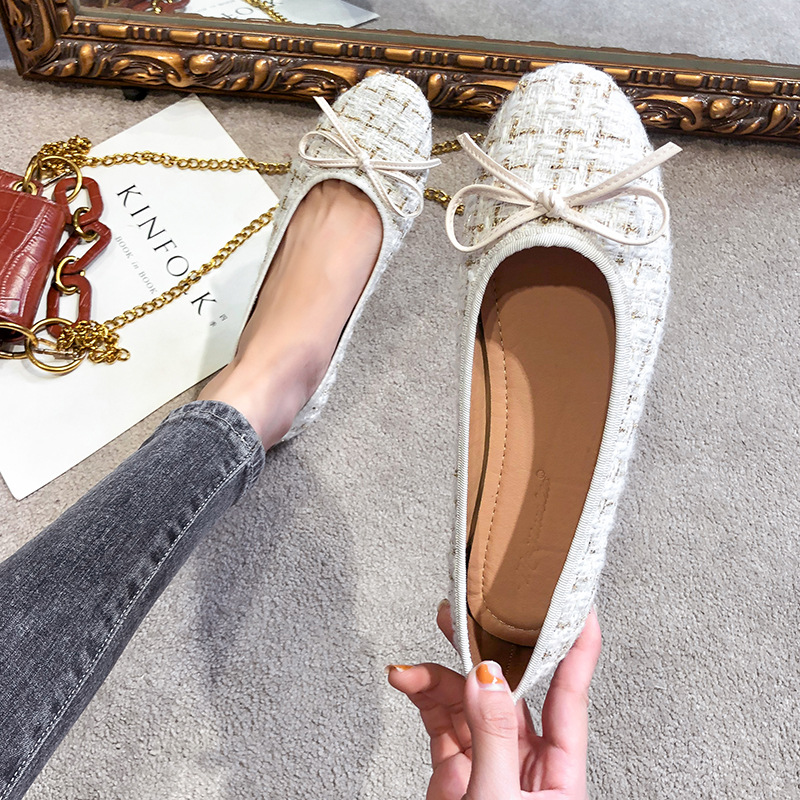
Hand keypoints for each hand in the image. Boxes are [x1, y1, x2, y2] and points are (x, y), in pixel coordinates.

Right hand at [387, 604, 600, 799]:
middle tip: (474, 607)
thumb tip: (488, 677)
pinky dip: (422, 694)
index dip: (576, 645)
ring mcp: (488, 760)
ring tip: (424, 649)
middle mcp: (528, 759)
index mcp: (561, 771)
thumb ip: (495, 738)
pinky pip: (439, 718)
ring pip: (468, 697)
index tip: (577, 602)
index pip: (571, 692)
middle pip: (512, 685)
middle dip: (492, 643)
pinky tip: (407, 679)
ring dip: (443, 670)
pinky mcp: (455, 768)